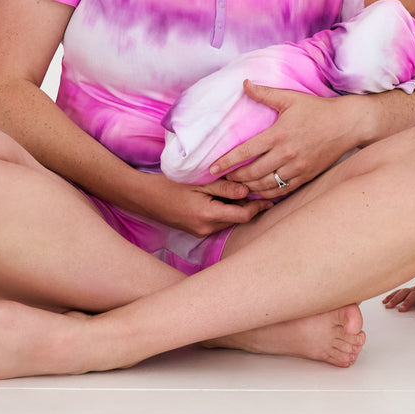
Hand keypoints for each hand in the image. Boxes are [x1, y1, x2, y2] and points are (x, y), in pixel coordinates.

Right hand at [144, 174, 273, 237]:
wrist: (144, 197)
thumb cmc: (169, 185)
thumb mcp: (199, 181)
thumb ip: (224, 187)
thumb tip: (248, 190)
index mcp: (208, 215)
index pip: (243, 215)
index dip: (259, 206)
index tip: (270, 198)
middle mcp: (206, 228)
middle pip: (238, 219)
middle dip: (251, 207)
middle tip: (262, 191)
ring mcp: (200, 232)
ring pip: (229, 221)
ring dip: (238, 209)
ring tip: (246, 191)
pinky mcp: (196, 231)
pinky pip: (218, 222)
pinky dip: (226, 211)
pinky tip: (227, 197)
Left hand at [209, 81, 355, 198]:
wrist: (346, 125)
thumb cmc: (317, 109)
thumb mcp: (290, 98)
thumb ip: (265, 93)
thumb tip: (245, 84)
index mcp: (279, 135)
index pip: (246, 152)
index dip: (226, 162)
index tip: (211, 168)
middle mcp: (286, 154)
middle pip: (252, 173)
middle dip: (234, 177)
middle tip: (222, 178)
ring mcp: (297, 168)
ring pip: (266, 185)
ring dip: (248, 187)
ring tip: (237, 186)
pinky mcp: (306, 176)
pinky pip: (282, 190)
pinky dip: (267, 193)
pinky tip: (258, 190)